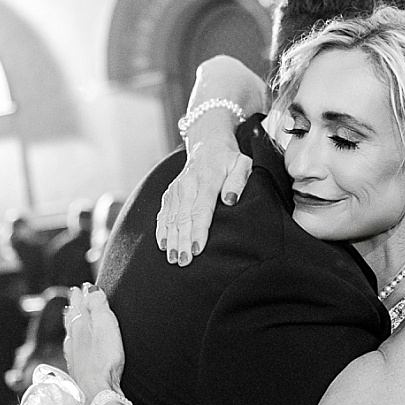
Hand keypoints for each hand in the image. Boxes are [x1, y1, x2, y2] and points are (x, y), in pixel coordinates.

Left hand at [63, 284, 124, 404]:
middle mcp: (73, 338)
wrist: (97, 391)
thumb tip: (90, 289)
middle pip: (73, 316)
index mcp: (80, 325)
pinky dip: (72, 337)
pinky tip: (72, 342)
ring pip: (70, 331)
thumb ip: (98, 306)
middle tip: (75, 294)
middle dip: (75, 304)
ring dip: (72, 319)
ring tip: (71, 312)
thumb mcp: (105, 326)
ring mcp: (73, 353)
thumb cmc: (103, 359)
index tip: (83, 286)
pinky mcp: (77, 367)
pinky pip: (72, 345)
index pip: (80, 304)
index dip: (84, 294)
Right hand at [156, 58, 263, 265]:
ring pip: (171, 217)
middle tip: (183, 261)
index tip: (197, 249)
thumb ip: (238, 181)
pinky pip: (163, 213)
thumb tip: (230, 200)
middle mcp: (188, 184)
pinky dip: (161, 229)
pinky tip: (163, 245)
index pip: (201, 209)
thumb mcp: (242, 163)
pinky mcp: (170, 192)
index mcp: (207, 179)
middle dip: (182, 241)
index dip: (198, 230)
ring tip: (173, 259)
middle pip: (183, 217)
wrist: (207, 142)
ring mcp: (177, 188)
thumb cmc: (230, 159)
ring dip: (171, 239)